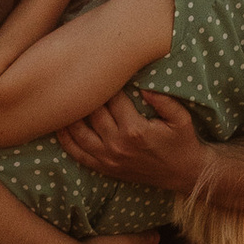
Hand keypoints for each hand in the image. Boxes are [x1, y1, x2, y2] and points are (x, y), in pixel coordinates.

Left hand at [56, 87, 205, 193]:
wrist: (184, 174)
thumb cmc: (183, 142)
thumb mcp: (182, 119)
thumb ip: (164, 101)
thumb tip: (144, 85)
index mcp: (135, 130)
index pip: (112, 99)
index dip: (106, 83)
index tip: (100, 70)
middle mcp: (118, 145)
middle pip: (92, 113)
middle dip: (86, 95)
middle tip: (78, 77)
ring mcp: (109, 159)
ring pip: (79, 133)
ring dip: (69, 116)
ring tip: (61, 97)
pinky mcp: (105, 168)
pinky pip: (78, 154)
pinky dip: (66, 140)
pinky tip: (59, 126)